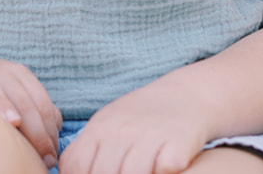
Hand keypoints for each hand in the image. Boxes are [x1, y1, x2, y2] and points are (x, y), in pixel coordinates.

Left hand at [59, 82, 206, 173]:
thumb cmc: (141, 119)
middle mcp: (121, 130)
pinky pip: (164, 169)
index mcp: (100, 128)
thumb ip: (89, 152)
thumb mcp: (108, 128)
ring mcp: (149, 135)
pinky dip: (162, 173)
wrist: (186, 95)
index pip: (76, 165)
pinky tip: (163, 170)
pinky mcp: (178, 141)